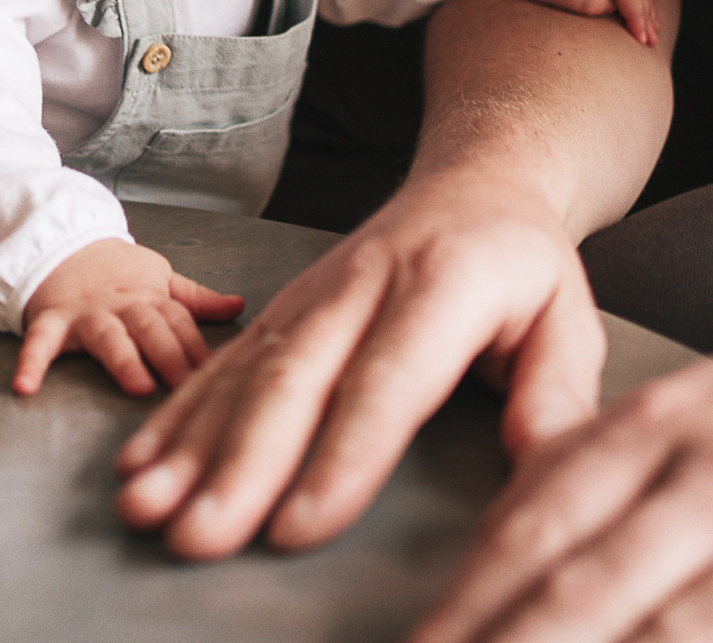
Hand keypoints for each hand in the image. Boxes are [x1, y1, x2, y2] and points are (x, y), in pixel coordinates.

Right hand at [16, 239, 244, 396]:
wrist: (62, 243)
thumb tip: (239, 305)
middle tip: (188, 383)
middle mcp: (121, 306)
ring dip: (123, 360)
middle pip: (150, 329)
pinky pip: (39, 342)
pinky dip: (31, 363)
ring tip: (138, 384)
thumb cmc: (115, 269)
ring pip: (108, 337)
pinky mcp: (51, 321)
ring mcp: (85, 314)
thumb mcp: (160, 277)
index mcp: (149, 298)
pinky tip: (25, 385)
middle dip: (170, 356)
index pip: (179, 323)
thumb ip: (197, 299)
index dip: (197, 347)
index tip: (216, 372)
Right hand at [114, 173, 606, 559]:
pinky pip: (220, 365)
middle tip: (199, 532)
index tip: (301, 526)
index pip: (388, 382)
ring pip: (243, 375)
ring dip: (189, 446)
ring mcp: (309, 296)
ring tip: (147, 506)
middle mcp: (360, 286)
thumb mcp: (571, 316)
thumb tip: (542, 470)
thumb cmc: (522, 262)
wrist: (470, 178)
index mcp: (443, 285)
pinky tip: (141, 464)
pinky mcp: (279, 311)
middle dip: (239, 465)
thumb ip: (558, 395)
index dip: (342, 458)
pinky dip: (175, 417)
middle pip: (295, 381)